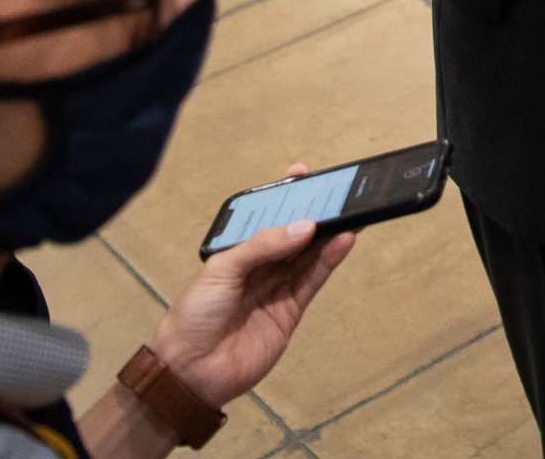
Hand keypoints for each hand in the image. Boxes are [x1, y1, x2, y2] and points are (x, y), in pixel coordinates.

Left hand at [151, 163, 356, 407]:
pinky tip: (344, 241)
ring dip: (328, 235)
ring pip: (308, 255)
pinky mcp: (290, 311)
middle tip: (340, 193)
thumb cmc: (195, 314)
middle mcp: (258, 267)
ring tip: (352, 213)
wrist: (192, 371)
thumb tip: (304, 226)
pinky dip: (330, 260)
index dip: (283, 197)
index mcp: (235, 252)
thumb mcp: (221, 270)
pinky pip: (313, 280)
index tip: (303, 173)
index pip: (263, 218)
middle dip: (313, 213)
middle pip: (291, 235)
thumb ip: (262, 246)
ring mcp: (276, 288)